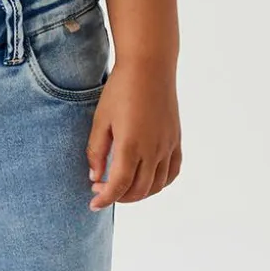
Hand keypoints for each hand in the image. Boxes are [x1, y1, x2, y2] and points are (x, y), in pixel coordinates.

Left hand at [86, 61, 181, 209]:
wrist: (150, 66)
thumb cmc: (120, 90)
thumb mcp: (101, 120)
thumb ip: (97, 151)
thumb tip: (95, 177)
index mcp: (131, 145)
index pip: (119, 185)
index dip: (105, 199)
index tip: (93, 204)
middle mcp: (153, 149)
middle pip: (138, 190)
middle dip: (118, 197)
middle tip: (101, 190)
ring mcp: (168, 145)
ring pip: (156, 185)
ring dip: (138, 194)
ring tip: (122, 187)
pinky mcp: (176, 140)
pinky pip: (172, 172)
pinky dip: (159, 183)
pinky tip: (146, 180)